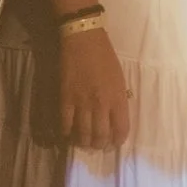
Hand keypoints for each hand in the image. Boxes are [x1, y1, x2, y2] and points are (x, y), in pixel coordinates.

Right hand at [58, 27, 130, 147]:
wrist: (83, 41)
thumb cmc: (105, 57)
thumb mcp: (120, 78)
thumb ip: (119, 98)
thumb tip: (115, 115)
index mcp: (118, 98)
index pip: (121, 128)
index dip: (118, 140)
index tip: (114, 143)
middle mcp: (101, 104)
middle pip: (101, 135)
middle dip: (99, 145)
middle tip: (97, 146)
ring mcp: (82, 103)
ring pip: (83, 134)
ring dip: (83, 142)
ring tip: (83, 143)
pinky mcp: (65, 99)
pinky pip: (65, 124)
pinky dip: (66, 133)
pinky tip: (67, 135)